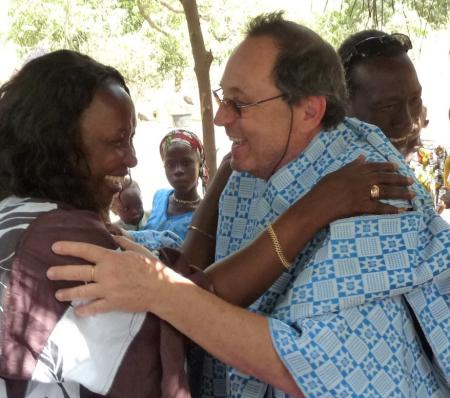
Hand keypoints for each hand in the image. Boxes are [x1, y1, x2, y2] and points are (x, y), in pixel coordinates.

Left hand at [47, 238, 170, 315]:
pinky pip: (94, 307)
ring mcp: (107, 290)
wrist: (162, 290)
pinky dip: (84, 310)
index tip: (55, 247)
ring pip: (82, 291)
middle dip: (61, 272)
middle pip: (78, 272)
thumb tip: (113, 235)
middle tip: (49, 273)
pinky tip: (77, 311)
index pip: (86, 251)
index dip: (69, 248)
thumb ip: (124, 242)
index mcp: (112, 258)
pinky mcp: (112, 304)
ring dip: (68, 293)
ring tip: (58, 294)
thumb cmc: (152, 267)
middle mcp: (106, 273)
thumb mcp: (139, 249)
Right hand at [307, 156, 414, 223]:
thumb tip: (362, 157)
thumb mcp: (335, 174)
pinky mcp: (362, 206)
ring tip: (412, 195)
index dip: (386, 166)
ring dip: (401, 193)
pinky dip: (392, 209)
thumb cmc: (321, 190)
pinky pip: (379, 208)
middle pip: (384, 178)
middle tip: (410, 181)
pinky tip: (402, 210)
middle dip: (399, 179)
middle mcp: (361, 180)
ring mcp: (362, 193)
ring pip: (386, 192)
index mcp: (354, 171)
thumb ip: (350, 166)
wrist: (315, 205)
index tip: (396, 167)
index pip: (374, 166)